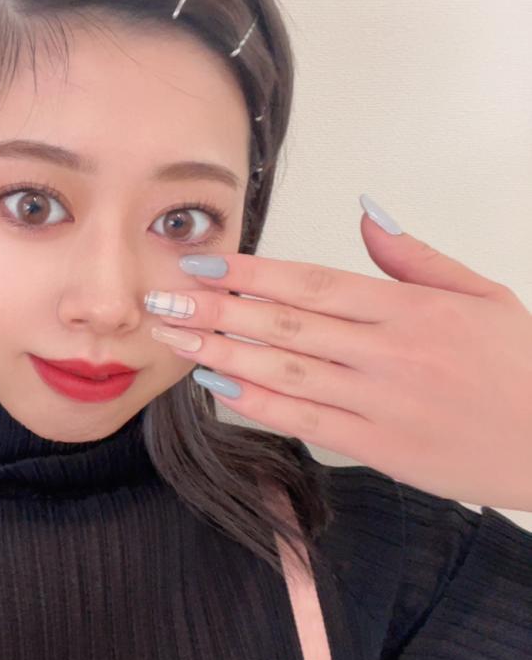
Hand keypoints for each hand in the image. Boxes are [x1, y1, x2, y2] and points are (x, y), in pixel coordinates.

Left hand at [146, 198, 531, 509]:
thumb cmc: (522, 365)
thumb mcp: (482, 294)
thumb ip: (416, 256)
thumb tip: (366, 214)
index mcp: (409, 308)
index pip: (312, 283)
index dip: (250, 274)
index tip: (202, 265)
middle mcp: (387, 351)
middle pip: (286, 323)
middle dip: (217, 309)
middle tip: (163, 299)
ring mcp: (380, 401)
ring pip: (286, 370)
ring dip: (223, 352)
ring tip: (175, 338)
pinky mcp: (379, 445)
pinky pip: (306, 420)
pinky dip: (258, 402)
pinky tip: (217, 384)